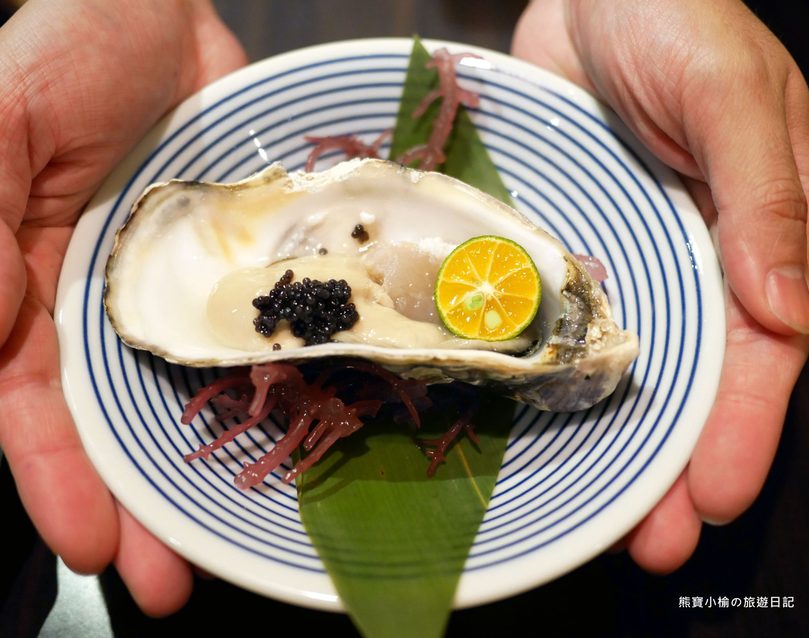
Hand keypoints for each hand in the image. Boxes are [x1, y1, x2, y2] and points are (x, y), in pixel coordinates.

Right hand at [0, 0, 245, 614]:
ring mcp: (179, 292)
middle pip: (115, 426)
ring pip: (189, 398)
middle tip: (174, 585)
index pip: (30, 410)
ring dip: (209, 469)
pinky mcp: (242, 266)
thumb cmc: (61, 52)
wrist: (154, 8)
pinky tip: (304, 432)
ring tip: (235, 542)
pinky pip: (262, 336)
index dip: (57, 482)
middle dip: (139, 507)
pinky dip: (276, 386)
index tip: (95, 551)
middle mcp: (104, 307)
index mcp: (30, 289)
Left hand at [513, 0, 808, 570]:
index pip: (756, 354)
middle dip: (672, 462)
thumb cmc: (675, 15)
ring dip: (606, 437)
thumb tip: (785, 312)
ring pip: (615, 362)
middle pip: (685, 379)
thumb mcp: (731, 95)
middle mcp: (684, 260)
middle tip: (648, 539)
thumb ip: (764, 200)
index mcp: (748, 235)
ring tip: (590, 509)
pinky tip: (524, 414)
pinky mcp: (559, 239)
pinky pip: (550, 313)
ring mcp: (617, 255)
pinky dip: (541, 366)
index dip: (737, 429)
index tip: (714, 498)